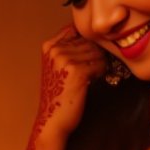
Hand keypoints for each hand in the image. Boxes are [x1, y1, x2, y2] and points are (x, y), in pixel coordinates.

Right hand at [36, 24, 107, 139]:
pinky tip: (92, 81)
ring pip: (96, 52)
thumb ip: (69, 49)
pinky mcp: (77, 70)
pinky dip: (100, 72)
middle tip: (90, 70)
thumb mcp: (57, 66)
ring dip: (98, 64)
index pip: (75, 30)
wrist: (53, 119)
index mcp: (49, 46)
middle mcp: (55, 49)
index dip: (86, 41)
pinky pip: (100, 63)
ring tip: (90, 76)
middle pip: (88, 41)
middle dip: (94, 55)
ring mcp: (65, 59)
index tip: (86, 55)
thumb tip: (94, 37)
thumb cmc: (59, 94)